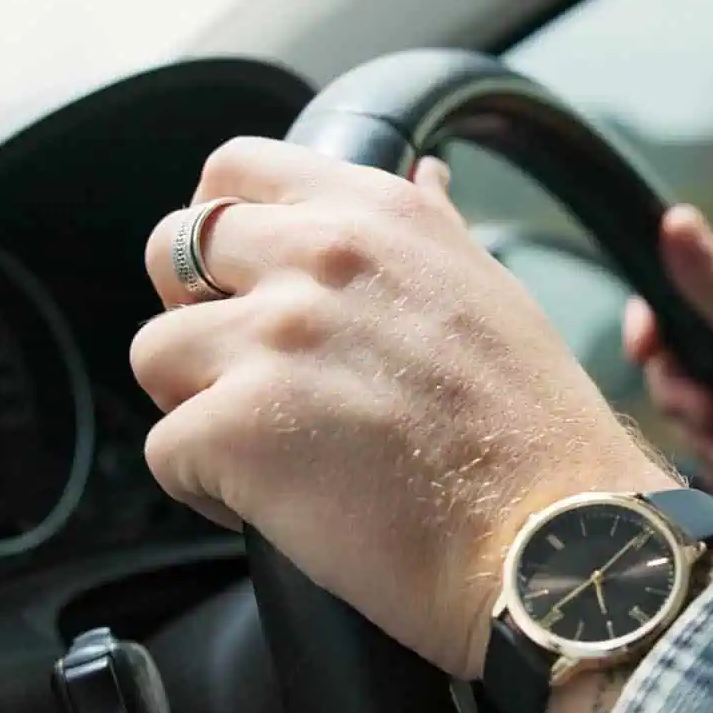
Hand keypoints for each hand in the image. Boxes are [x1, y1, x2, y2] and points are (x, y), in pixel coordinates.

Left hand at [133, 139, 674, 678]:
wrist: (557, 542)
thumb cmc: (539, 436)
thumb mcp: (494, 292)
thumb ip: (432, 227)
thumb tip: (423, 174)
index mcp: (376, 215)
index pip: (235, 170)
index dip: (222, 225)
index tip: (239, 275)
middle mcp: (316, 258)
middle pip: (171, 251)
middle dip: (196, 312)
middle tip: (251, 372)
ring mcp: (269, 341)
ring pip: (155, 353)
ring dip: (196, 402)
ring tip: (270, 448)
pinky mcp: (234, 429)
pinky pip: (165, 451)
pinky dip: (206, 487)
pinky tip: (276, 506)